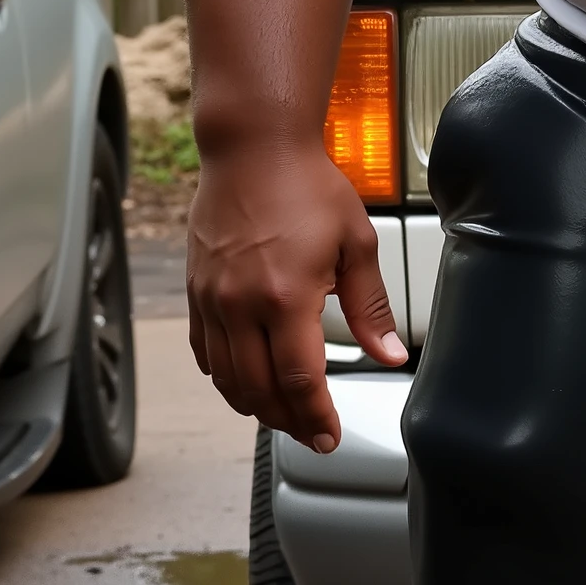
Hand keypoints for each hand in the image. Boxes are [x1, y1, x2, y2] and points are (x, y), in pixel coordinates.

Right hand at [186, 140, 407, 448]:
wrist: (253, 147)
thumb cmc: (307, 185)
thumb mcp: (356, 244)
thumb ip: (370, 307)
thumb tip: (389, 353)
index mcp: (286, 297)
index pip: (299, 381)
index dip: (315, 418)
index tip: (328, 436)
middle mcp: (241, 305)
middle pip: (259, 390)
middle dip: (289, 421)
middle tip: (313, 433)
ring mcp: (213, 299)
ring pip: (227, 378)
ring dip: (256, 406)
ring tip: (285, 414)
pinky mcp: (196, 290)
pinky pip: (205, 351)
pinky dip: (224, 377)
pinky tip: (245, 382)